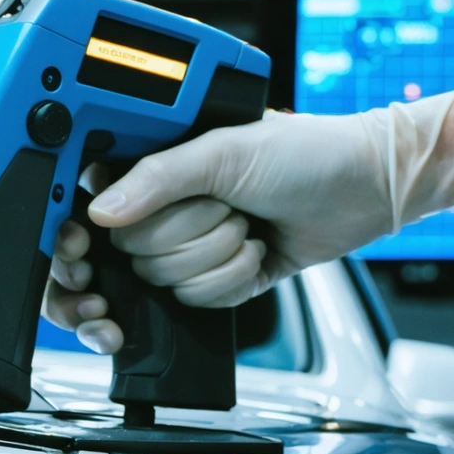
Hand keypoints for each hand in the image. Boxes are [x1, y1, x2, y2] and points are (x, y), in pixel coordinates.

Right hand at [43, 94, 453, 352]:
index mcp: (153, 166)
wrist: (367, 189)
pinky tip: (256, 254)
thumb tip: (101, 210)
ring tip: (247, 225)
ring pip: (164, 283)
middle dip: (184, 238)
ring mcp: (189, 247)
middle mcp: (164, 208)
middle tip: (222, 210)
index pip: (92, 212)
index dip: (86, 237)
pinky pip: (197, 302)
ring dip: (215, 259)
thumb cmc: (306, 152)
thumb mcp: (226, 150)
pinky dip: (232, 282)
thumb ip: (158, 176)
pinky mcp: (216, 280)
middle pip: (129, 255)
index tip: (89, 249)